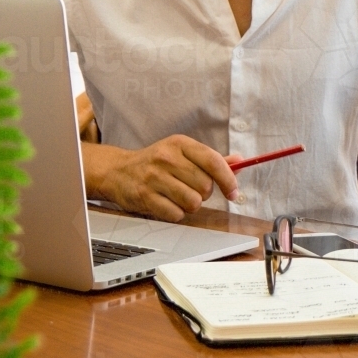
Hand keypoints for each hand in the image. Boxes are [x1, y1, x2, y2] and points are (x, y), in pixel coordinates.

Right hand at [82, 135, 239, 221]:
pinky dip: (176, 213)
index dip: (228, 179)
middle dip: (204, 193)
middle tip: (192, 189)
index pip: (213, 161)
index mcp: (180, 144)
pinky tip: (167, 203)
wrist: (118, 171)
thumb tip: (239, 161)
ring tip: (179, 197)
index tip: (232, 192)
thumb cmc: (154, 162)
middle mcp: (166, 158)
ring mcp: (154, 178)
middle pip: (205, 185)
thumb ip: (210, 159)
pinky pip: (176, 214)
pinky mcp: (145, 197)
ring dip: (191, 205)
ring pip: (193, 202)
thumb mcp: (181, 153)